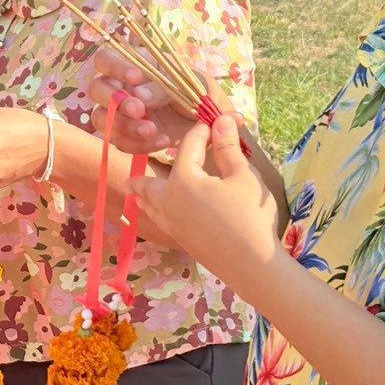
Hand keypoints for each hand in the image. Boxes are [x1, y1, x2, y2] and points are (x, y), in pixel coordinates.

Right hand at [89, 49, 239, 152]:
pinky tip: (163, 140)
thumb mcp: (190, 84)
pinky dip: (139, 144)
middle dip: (114, 100)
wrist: (212, 127)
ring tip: (151, 129)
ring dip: (123, 125)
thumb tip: (140, 95)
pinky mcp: (127, 137)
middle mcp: (121, 88)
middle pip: (96, 89)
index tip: (135, 77)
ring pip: (101, 118)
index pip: (106, 59)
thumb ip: (165, 87)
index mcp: (134, 65)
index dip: (114, 67)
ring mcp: (120, 114)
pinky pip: (119, 142)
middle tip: (139, 110)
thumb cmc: (200, 94)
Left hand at [123, 115, 278, 279]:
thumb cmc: (250, 216)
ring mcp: (171, 223)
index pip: (189, 146)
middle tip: (131, 170)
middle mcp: (168, 201)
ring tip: (134, 189)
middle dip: (142, 174)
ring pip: (148, 204)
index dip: (202, 131)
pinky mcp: (180, 239)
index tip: (212, 122)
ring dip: (142, 194)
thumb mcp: (242, 176)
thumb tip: (222, 119)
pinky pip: (157, 219)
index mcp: (183, 180)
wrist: (253, 265)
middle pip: (148, 183)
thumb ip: (228, 148)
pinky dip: (152, 211)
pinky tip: (158, 213)